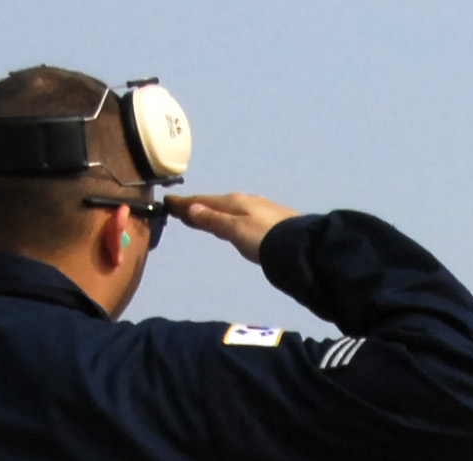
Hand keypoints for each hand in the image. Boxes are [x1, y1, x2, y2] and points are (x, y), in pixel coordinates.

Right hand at [168, 192, 302, 261]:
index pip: (204, 201)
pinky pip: (239, 215)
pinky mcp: (270, 221)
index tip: (169, 203)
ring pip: (228, 209)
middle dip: (197, 206)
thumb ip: (214, 220)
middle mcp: (246, 202)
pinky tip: (229, 222)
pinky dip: (226, 217)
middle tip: (180, 209)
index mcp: (235, 202)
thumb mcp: (236, 230)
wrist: (302, 247)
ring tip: (199, 216)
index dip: (186, 204)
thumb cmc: (265, 239)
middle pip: (215, 203)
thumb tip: (192, 208)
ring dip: (211, 211)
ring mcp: (259, 211)